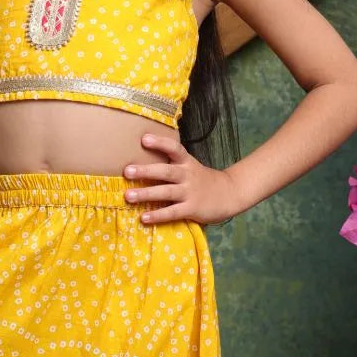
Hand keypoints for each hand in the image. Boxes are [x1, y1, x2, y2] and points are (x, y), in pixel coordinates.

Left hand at [122, 131, 241, 224]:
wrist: (229, 194)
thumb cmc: (202, 180)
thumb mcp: (190, 166)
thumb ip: (171, 164)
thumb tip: (141, 161)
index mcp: (186, 162)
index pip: (174, 148)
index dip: (160, 143)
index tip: (144, 139)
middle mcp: (187, 175)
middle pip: (165, 171)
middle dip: (146, 171)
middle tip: (127, 171)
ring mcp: (190, 192)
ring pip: (166, 192)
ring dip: (146, 194)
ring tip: (128, 196)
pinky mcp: (192, 208)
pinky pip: (172, 212)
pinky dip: (158, 215)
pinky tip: (144, 217)